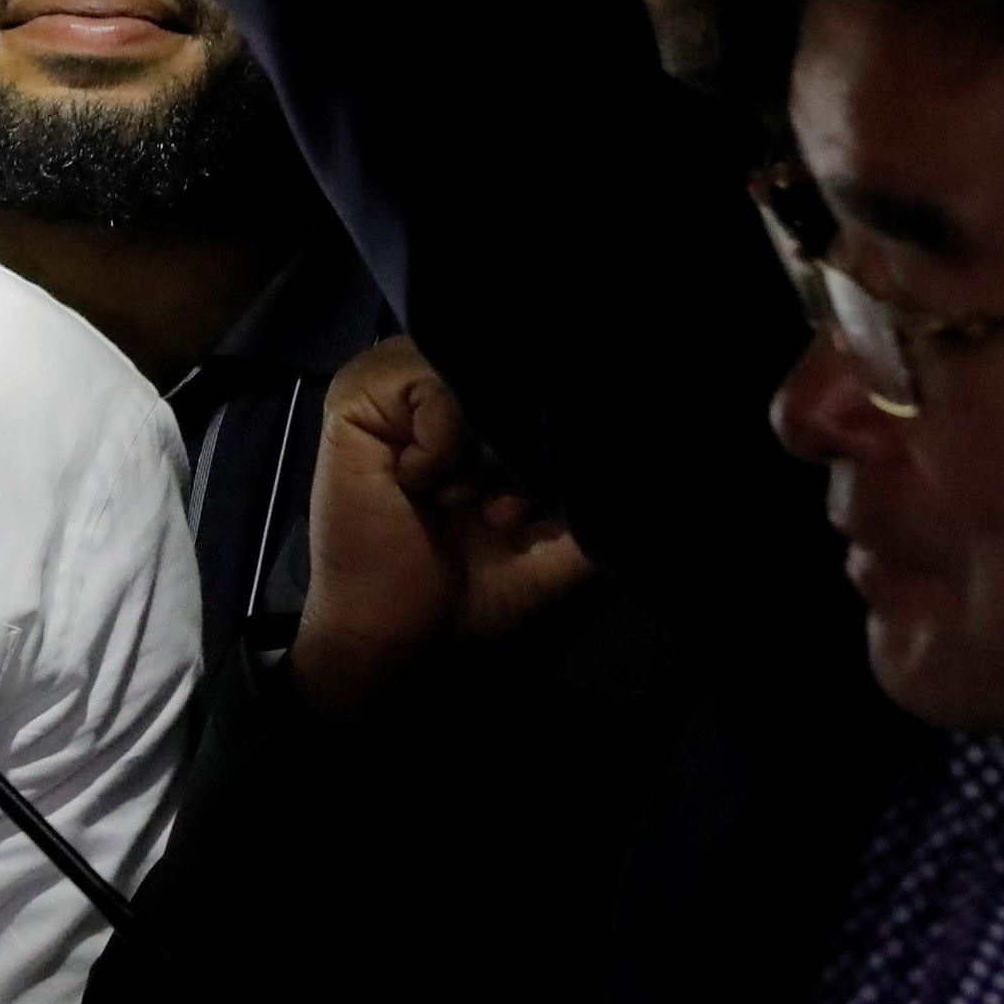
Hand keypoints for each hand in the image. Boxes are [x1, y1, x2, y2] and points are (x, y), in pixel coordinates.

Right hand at [287, 338, 594, 725]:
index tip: (525, 513)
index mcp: (488, 407)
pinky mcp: (358, 393)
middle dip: (515, 450)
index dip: (551, 438)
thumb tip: (645, 455)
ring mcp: (398, 380)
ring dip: (476, 451)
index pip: (542, 380)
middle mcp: (445, 381)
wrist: (393, 630)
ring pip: (472, 375)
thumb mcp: (562, 540)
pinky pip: (428, 388)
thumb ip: (598, 492)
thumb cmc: (473, 585)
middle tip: (494, 513)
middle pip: (510, 373)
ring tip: (455, 499)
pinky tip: (417, 482)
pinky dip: (438, 447)